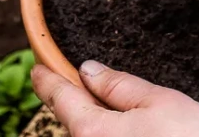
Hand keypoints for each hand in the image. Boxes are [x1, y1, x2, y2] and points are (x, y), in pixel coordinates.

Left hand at [32, 61, 198, 136]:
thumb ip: (119, 85)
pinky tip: (137, 130)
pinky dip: (113, 134)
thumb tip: (89, 70)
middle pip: (76, 121)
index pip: (62, 99)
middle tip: (86, 80)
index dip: (49, 79)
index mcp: (93, 132)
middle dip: (81, 100)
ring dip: (101, 121)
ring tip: (126, 108)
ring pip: (93, 136)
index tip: (38, 68)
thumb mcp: (160, 101)